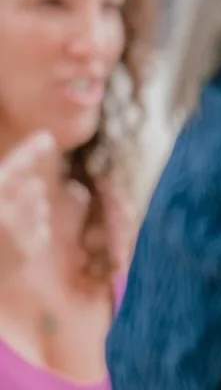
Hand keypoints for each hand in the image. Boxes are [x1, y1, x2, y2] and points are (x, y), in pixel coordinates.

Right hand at [0, 132, 57, 282]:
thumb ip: (5, 185)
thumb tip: (33, 181)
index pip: (13, 168)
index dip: (30, 152)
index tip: (46, 137)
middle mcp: (4, 215)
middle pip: (34, 188)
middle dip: (28, 190)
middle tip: (9, 206)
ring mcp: (17, 235)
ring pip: (40, 207)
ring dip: (30, 209)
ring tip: (8, 223)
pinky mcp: (27, 252)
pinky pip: (42, 228)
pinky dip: (33, 228)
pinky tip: (14, 238)